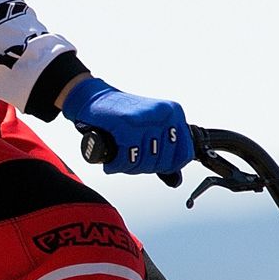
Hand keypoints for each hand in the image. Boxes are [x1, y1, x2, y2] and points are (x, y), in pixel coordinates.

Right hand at [60, 75, 193, 176]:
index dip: (168, 167)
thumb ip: (165, 152)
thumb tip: (176, 181)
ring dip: (129, 167)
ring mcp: (146, 118)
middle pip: (163, 161)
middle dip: (144, 167)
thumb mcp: (149, 128)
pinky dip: (117, 165)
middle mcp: (164, 114)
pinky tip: (112, 162)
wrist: (93, 98)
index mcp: (174, 113)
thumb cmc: (120, 115)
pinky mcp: (126, 124)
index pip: (184, 154)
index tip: (153, 165)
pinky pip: (128, 157)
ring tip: (120, 160)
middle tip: (130, 160)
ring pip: (145, 161)